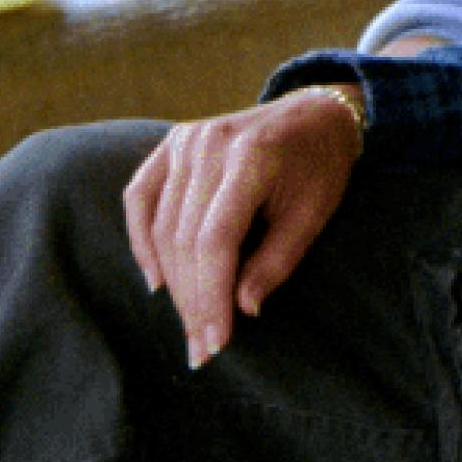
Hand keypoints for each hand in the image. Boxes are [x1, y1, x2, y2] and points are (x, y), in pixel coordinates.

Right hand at [119, 90, 366, 369]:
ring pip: (161, 226)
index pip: (216, 240)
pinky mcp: (172, 142)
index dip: (212, 295)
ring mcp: (185, 140)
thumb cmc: (320, 167)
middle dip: (192, 300)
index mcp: (252, 157)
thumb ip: (277, 261)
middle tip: (201, 348)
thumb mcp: (314, 214)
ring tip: (187, 326)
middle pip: (184, 239)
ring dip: (171, 282)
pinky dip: (142, 240)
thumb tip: (242, 309)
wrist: (314, 113)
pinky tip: (156, 280)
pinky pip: (140, 197)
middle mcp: (209, 144)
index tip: (217, 342)